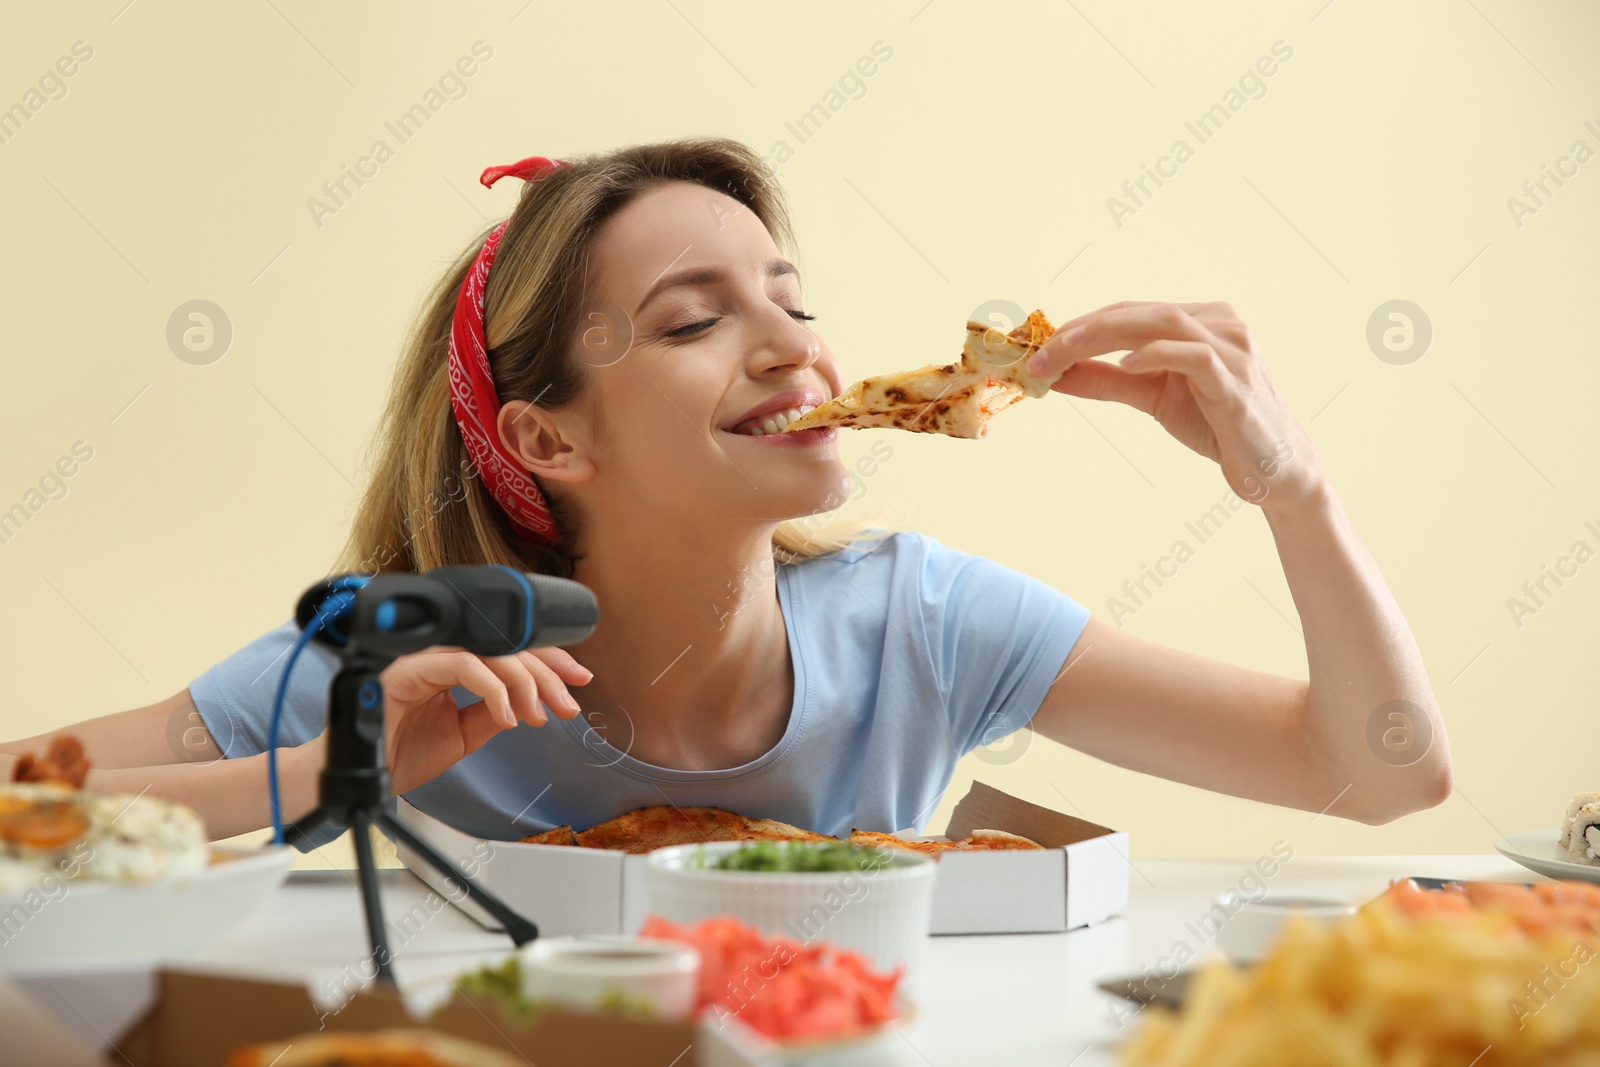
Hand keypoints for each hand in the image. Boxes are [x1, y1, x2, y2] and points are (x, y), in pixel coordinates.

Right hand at [380, 646, 590, 793]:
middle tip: (567, 704)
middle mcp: (438, 649)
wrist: (362, 775)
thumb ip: (493, 713)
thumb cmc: (399, 752)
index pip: (508, 647)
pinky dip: (492, 689)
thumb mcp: (463, 734)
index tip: (579, 681)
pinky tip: (507, 716)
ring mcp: (422, 653)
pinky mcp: (408, 666)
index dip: (548, 660)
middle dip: (546, 674)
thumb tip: (532, 703)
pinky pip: (462, 665)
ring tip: (538, 715)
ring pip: (489, 649)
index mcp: (452, 660)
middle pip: (506, 644)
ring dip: (524, 682)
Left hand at [1028, 300, 1324, 511]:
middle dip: (1083, 330)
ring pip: (1163, 322)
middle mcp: (1219, 323)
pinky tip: (1126, 364)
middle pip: (1139, 312)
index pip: (1129, 311)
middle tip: (1040, 353)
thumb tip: (1055, 374)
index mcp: (1199, 320)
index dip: (1080, 325)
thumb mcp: (1151, 398)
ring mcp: (1232, 348)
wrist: (1273, 469)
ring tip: (1065, 352)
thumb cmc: (1216, 425)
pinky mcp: (1237, 381)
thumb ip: (1107, 381)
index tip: (1038, 348)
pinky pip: (1194, 356)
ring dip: (1105, 335)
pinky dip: (1157, 354)